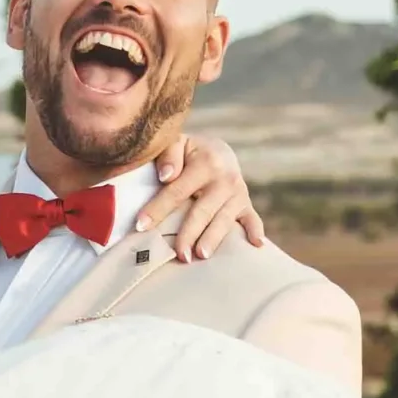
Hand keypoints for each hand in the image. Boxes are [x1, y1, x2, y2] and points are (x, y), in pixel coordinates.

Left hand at [140, 135, 265, 260]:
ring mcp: (238, 193)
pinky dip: (255, 231)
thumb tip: (166, 176)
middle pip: (202, 211)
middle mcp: (225, 178)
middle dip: (189, 233)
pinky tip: (257, 245)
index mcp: (206, 162)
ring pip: (224, 221)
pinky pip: (252, 219)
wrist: (216, 150)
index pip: (177, 190)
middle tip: (179, 254)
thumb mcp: (177, 142)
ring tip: (200, 255)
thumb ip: (168, 155)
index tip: (141, 226)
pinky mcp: (246, 204)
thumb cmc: (188, 152)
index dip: (158, 209)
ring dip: (213, 239)